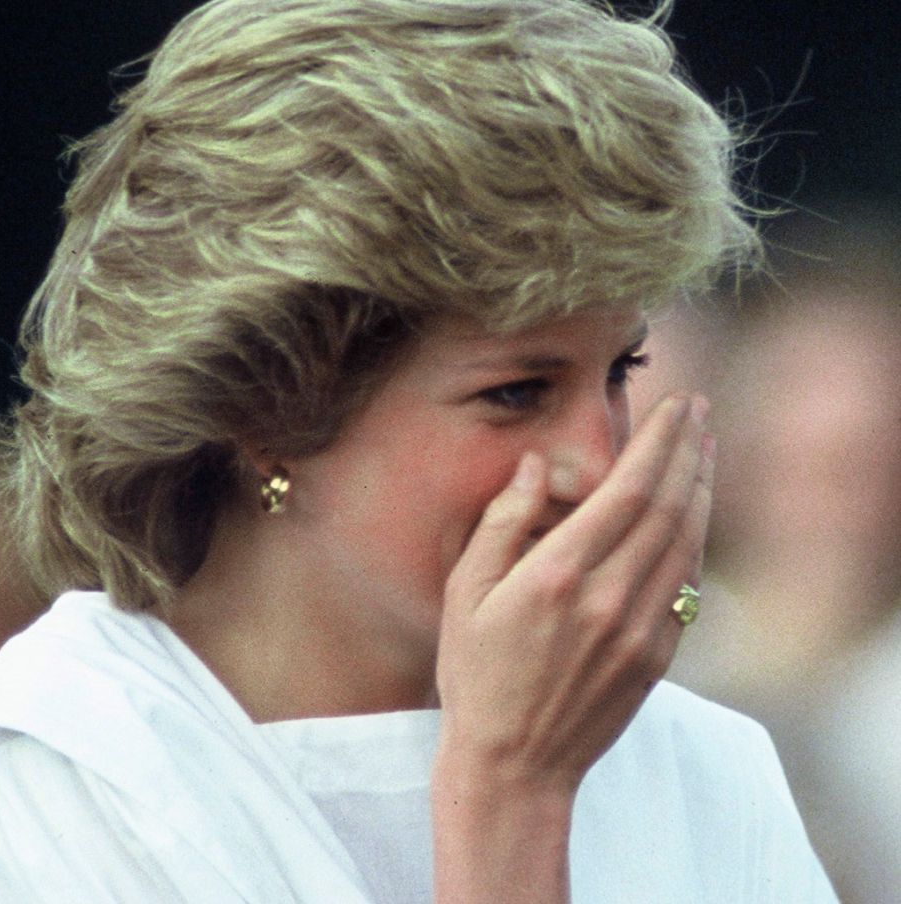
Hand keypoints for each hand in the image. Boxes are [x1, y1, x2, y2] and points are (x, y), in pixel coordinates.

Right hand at [434, 394, 712, 797]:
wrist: (515, 765)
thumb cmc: (476, 673)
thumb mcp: (465, 593)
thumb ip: (502, 522)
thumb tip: (539, 464)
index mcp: (557, 575)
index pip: (627, 489)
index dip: (657, 441)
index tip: (674, 405)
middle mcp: (607, 598)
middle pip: (667, 506)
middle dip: (687, 449)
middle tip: (699, 408)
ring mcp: (639, 631)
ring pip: (686, 542)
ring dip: (701, 487)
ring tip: (705, 447)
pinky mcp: (656, 657)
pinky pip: (687, 585)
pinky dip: (696, 538)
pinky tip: (694, 512)